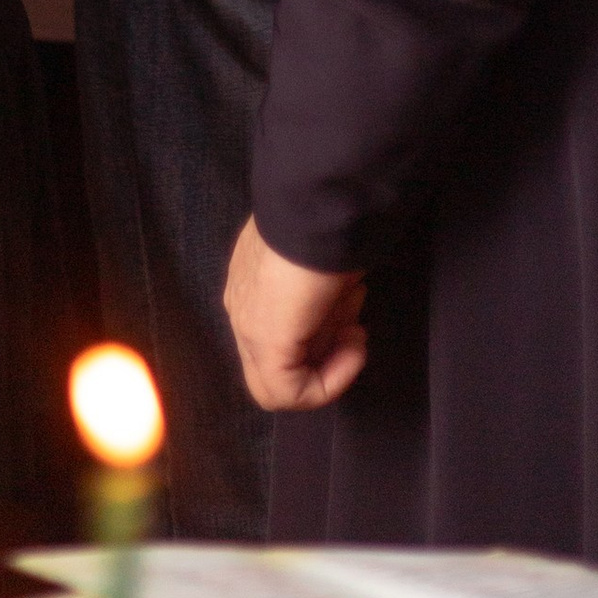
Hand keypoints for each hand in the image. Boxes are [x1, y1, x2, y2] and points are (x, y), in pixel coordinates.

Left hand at [224, 216, 366, 413]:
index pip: (279, 330)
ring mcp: (247, 326)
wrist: (318, 205)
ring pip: (283, 381)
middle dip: (326, 347)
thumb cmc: (328, 223)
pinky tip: (355, 347)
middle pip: (280, 358)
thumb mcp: (322, 263)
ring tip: (356, 323)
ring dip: (331, 363)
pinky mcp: (264, 344)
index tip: (352, 302)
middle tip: (355, 320)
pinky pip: (291, 393)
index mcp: (250, 282)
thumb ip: (319, 293)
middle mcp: (241, 306)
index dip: (324, 329)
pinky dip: (330, 383)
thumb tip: (338, 308)